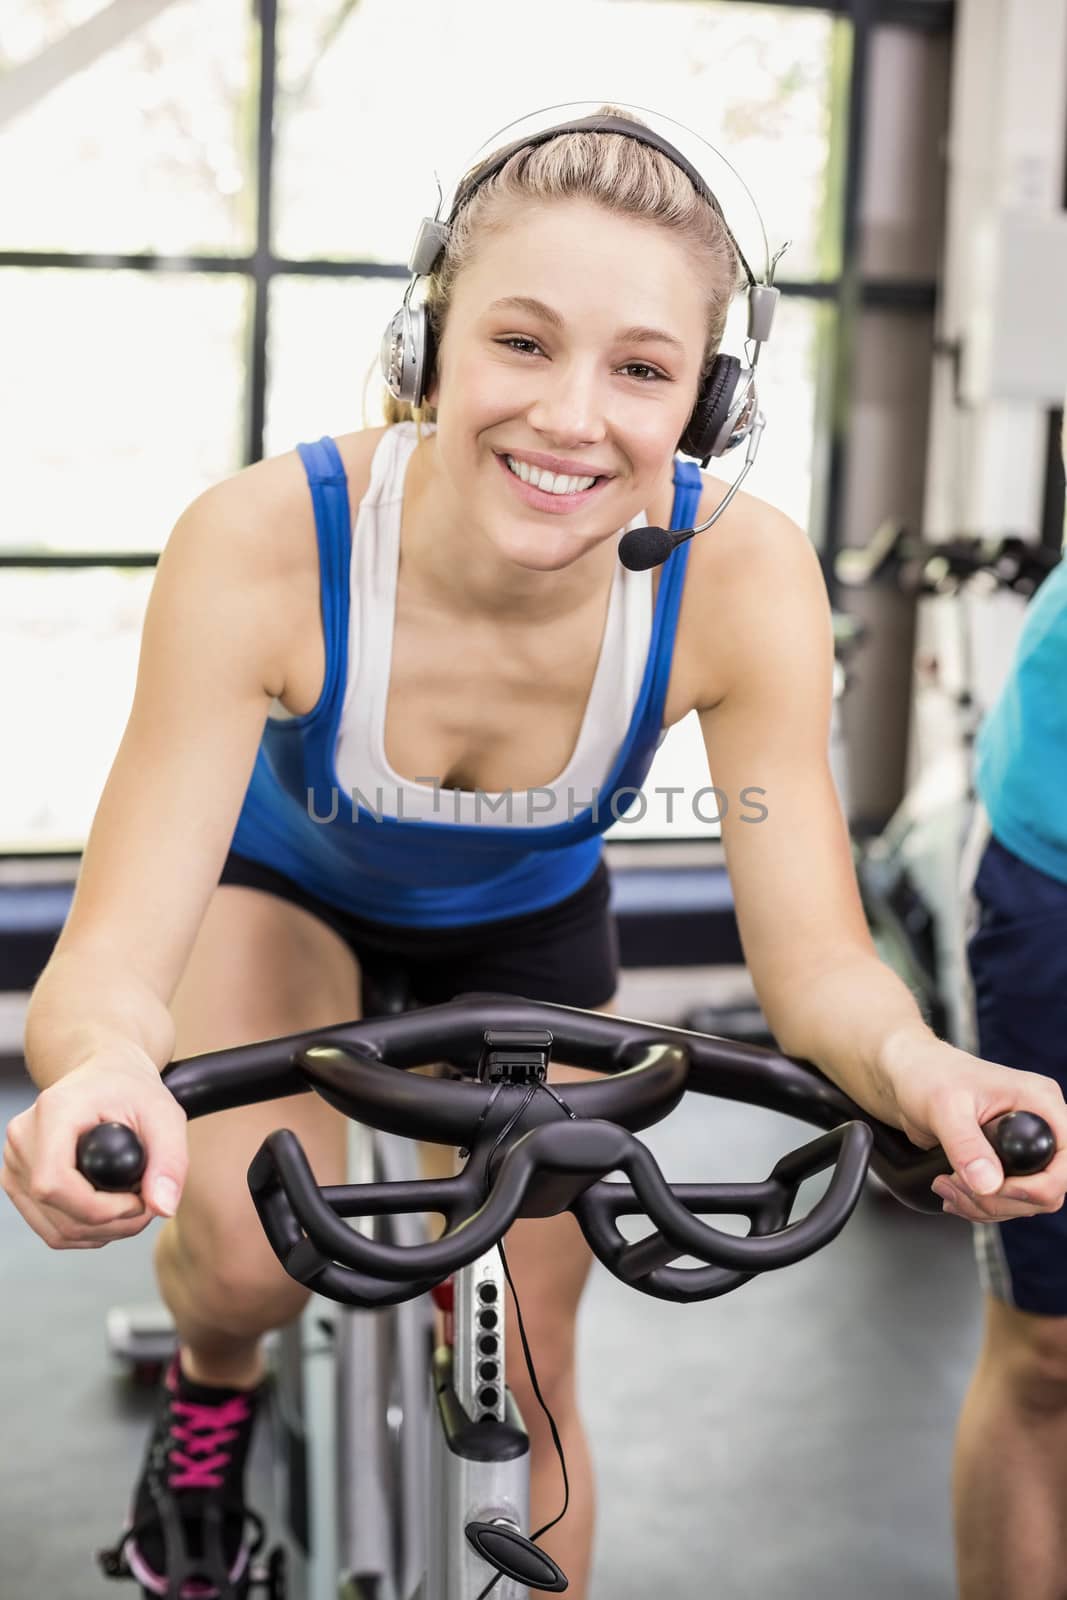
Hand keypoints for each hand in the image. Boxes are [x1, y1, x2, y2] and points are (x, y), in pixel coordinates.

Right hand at [1, 1045, 187, 1248]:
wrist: (105, 1074)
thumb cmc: (131, 1089)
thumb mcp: (164, 1114)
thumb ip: (170, 1160)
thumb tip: (163, 1208)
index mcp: (52, 1113)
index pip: (55, 1184)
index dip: (100, 1208)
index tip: (139, 1200)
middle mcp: (22, 1138)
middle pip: (59, 1213)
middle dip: (112, 1224)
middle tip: (147, 1204)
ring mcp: (15, 1162)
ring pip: (55, 1229)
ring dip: (102, 1232)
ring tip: (133, 1206)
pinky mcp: (18, 1181)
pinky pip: (50, 1228)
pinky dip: (85, 1230)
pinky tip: (111, 1210)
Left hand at [882, 1029, 1066, 1221]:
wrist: (907, 1077)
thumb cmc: (928, 1074)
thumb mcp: (944, 1106)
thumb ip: (966, 1145)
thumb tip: (987, 1183)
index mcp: (1039, 1102)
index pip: (1065, 1161)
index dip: (1039, 1186)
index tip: (998, 1186)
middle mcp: (1038, 1125)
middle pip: (1046, 1190)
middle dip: (1000, 1199)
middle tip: (958, 1186)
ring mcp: (1021, 1147)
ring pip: (1024, 1202)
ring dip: (984, 1206)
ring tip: (946, 1187)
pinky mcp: (1003, 1163)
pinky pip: (1005, 1200)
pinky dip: (978, 1205)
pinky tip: (952, 1192)